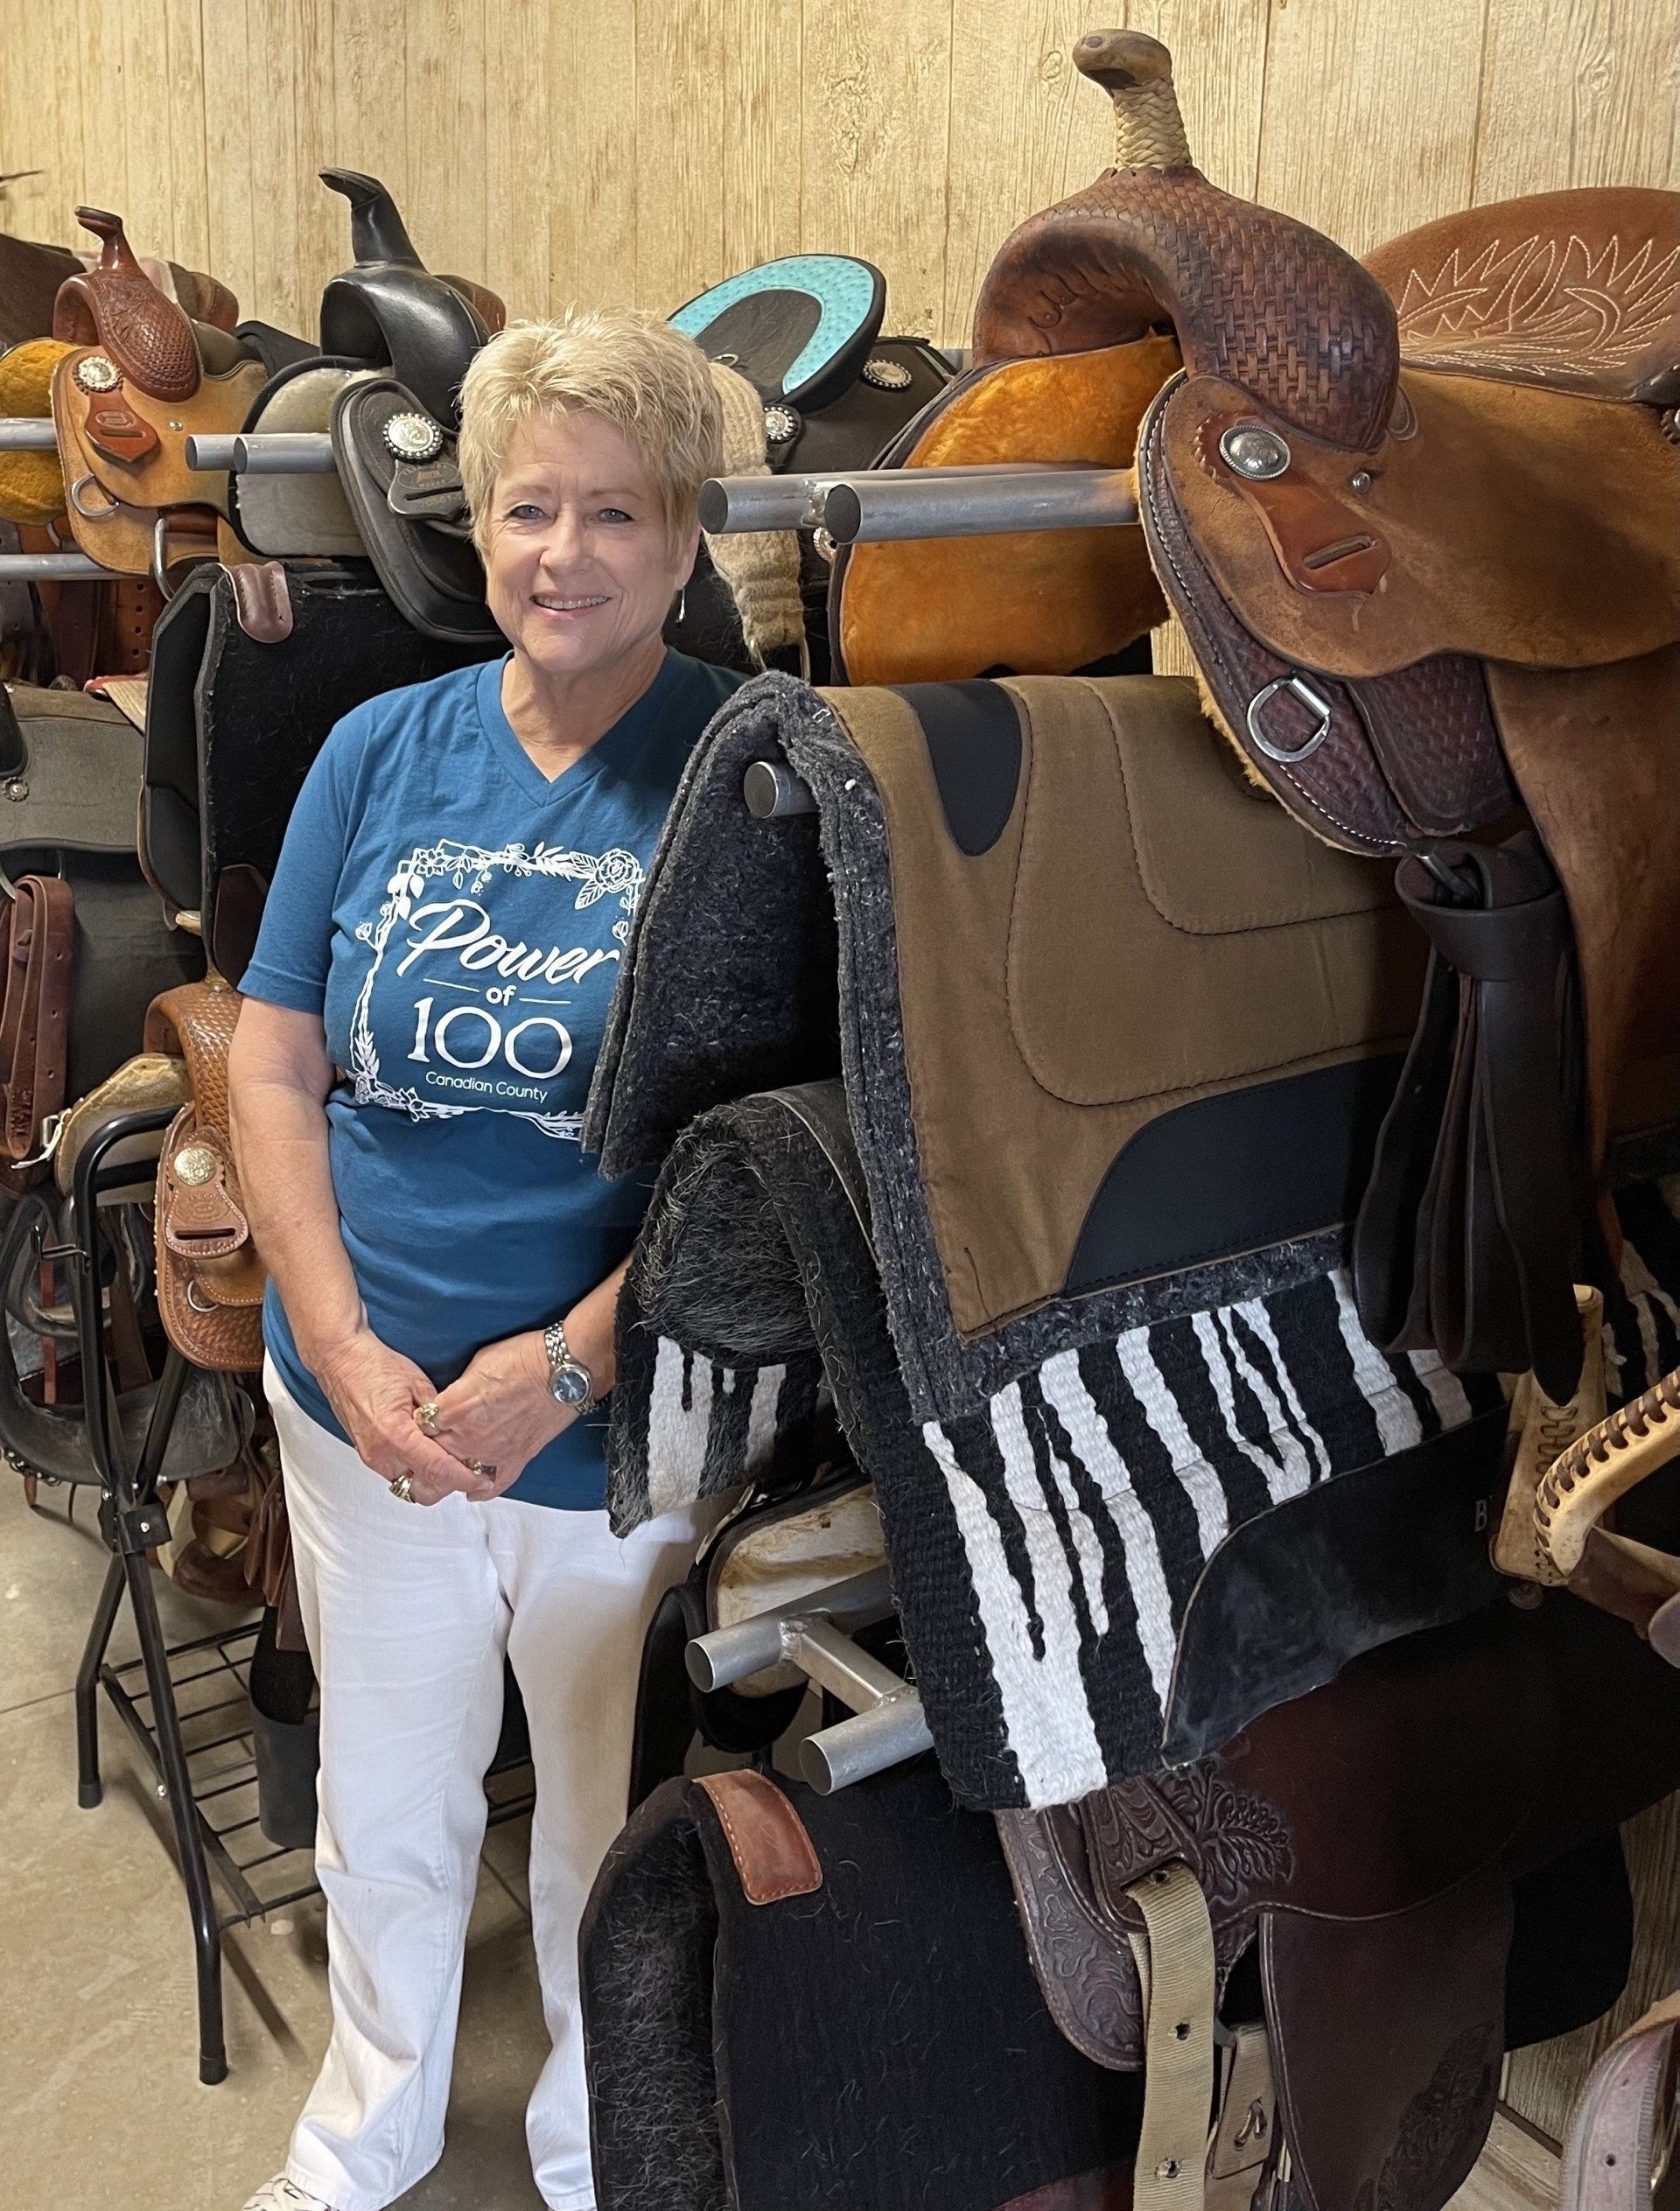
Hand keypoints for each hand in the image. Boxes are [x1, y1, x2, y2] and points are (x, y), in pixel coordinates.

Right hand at [311, 1328, 498, 1504]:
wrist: (339, 1360)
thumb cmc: (374, 1365)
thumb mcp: (418, 1383)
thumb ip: (438, 1414)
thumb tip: (459, 1432)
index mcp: (395, 1434)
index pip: (437, 1469)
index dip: (463, 1477)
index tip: (483, 1478)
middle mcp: (380, 1452)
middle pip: (422, 1488)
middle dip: (448, 1484)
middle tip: (470, 1470)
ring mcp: (370, 1456)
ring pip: (408, 1485)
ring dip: (430, 1479)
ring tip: (450, 1462)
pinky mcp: (367, 1454)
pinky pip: (395, 1474)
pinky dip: (414, 1471)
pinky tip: (428, 1455)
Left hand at [426, 1330, 574, 1496]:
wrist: (561, 1372)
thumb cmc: (523, 1358)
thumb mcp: (476, 1363)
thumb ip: (457, 1390)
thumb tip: (449, 1401)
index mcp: (453, 1409)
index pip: (418, 1428)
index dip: (416, 1426)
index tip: (418, 1425)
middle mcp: (467, 1436)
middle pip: (431, 1457)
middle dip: (425, 1454)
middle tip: (422, 1454)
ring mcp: (491, 1452)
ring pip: (456, 1477)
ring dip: (447, 1475)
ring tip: (440, 1474)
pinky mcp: (514, 1460)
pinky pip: (492, 1486)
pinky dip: (481, 1491)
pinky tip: (473, 1491)